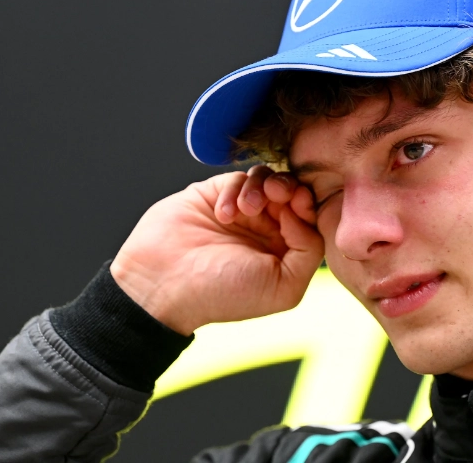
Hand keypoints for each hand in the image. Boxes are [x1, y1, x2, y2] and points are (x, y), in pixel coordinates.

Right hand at [110, 166, 323, 335]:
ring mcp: (240, 211)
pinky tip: (224, 214)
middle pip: (291, 192)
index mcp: (284, 251)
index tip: (297, 204)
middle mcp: (264, 229)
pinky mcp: (214, 195)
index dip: (308, 204)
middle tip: (277, 194)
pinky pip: (236, 178)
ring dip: (262, 186)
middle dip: (288, 187)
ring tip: (248, 207)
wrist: (163, 284)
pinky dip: (235, 191)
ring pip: (266, 179)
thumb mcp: (282, 287)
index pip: (309, 216)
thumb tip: (301, 215)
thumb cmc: (222, 293)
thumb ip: (308, 251)